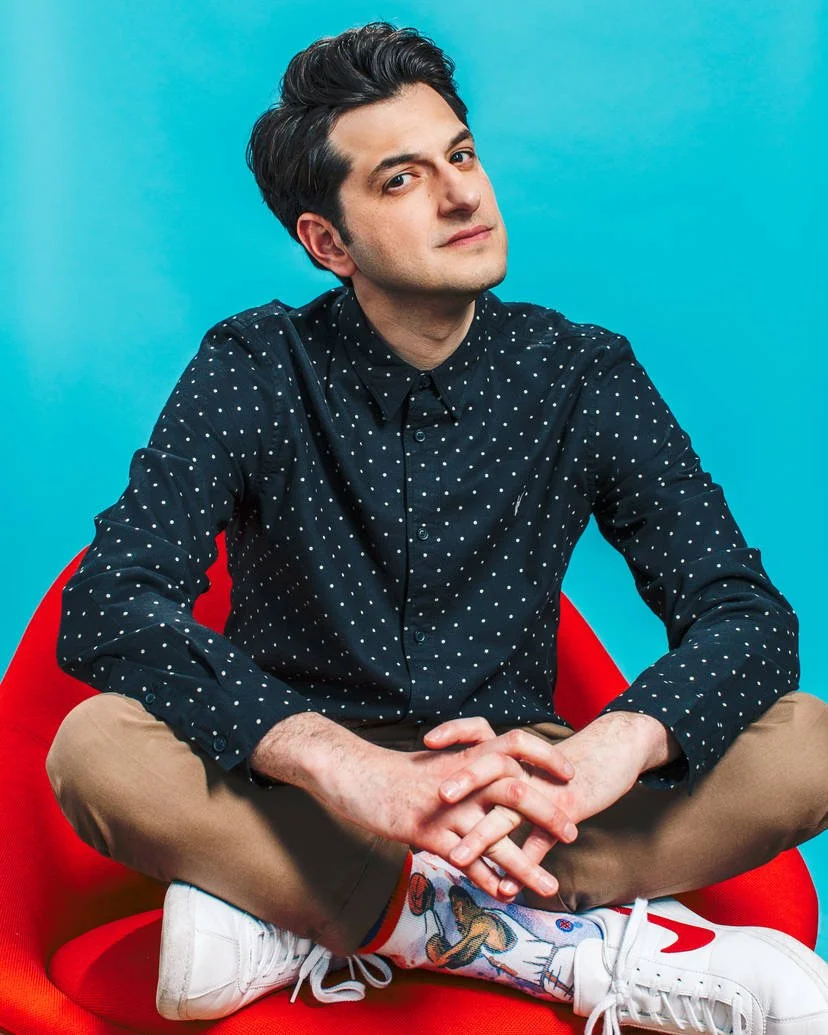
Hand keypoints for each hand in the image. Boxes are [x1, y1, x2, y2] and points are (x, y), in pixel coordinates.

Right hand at [311, 722, 576, 901]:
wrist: (355, 774)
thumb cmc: (395, 772)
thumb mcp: (437, 764)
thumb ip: (469, 771)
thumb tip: (496, 782)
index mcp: (466, 755)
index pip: (517, 743)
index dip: (545, 756)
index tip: (568, 774)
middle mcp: (462, 779)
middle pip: (516, 791)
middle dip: (548, 815)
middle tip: (571, 834)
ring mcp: (446, 806)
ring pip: (495, 837)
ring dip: (525, 865)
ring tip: (550, 887)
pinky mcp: (428, 831)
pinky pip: (466, 860)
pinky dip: (487, 879)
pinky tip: (503, 895)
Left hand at [427, 712, 669, 897]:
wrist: (614, 750)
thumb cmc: (564, 760)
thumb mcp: (531, 758)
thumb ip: (500, 767)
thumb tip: (463, 783)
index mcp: (514, 751)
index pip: (479, 731)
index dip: (454, 732)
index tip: (427, 742)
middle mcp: (527, 767)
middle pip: (491, 766)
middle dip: (464, 781)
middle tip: (438, 797)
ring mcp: (546, 788)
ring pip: (511, 811)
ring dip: (483, 837)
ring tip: (457, 860)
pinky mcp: (567, 809)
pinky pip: (541, 841)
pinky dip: (523, 866)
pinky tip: (505, 889)